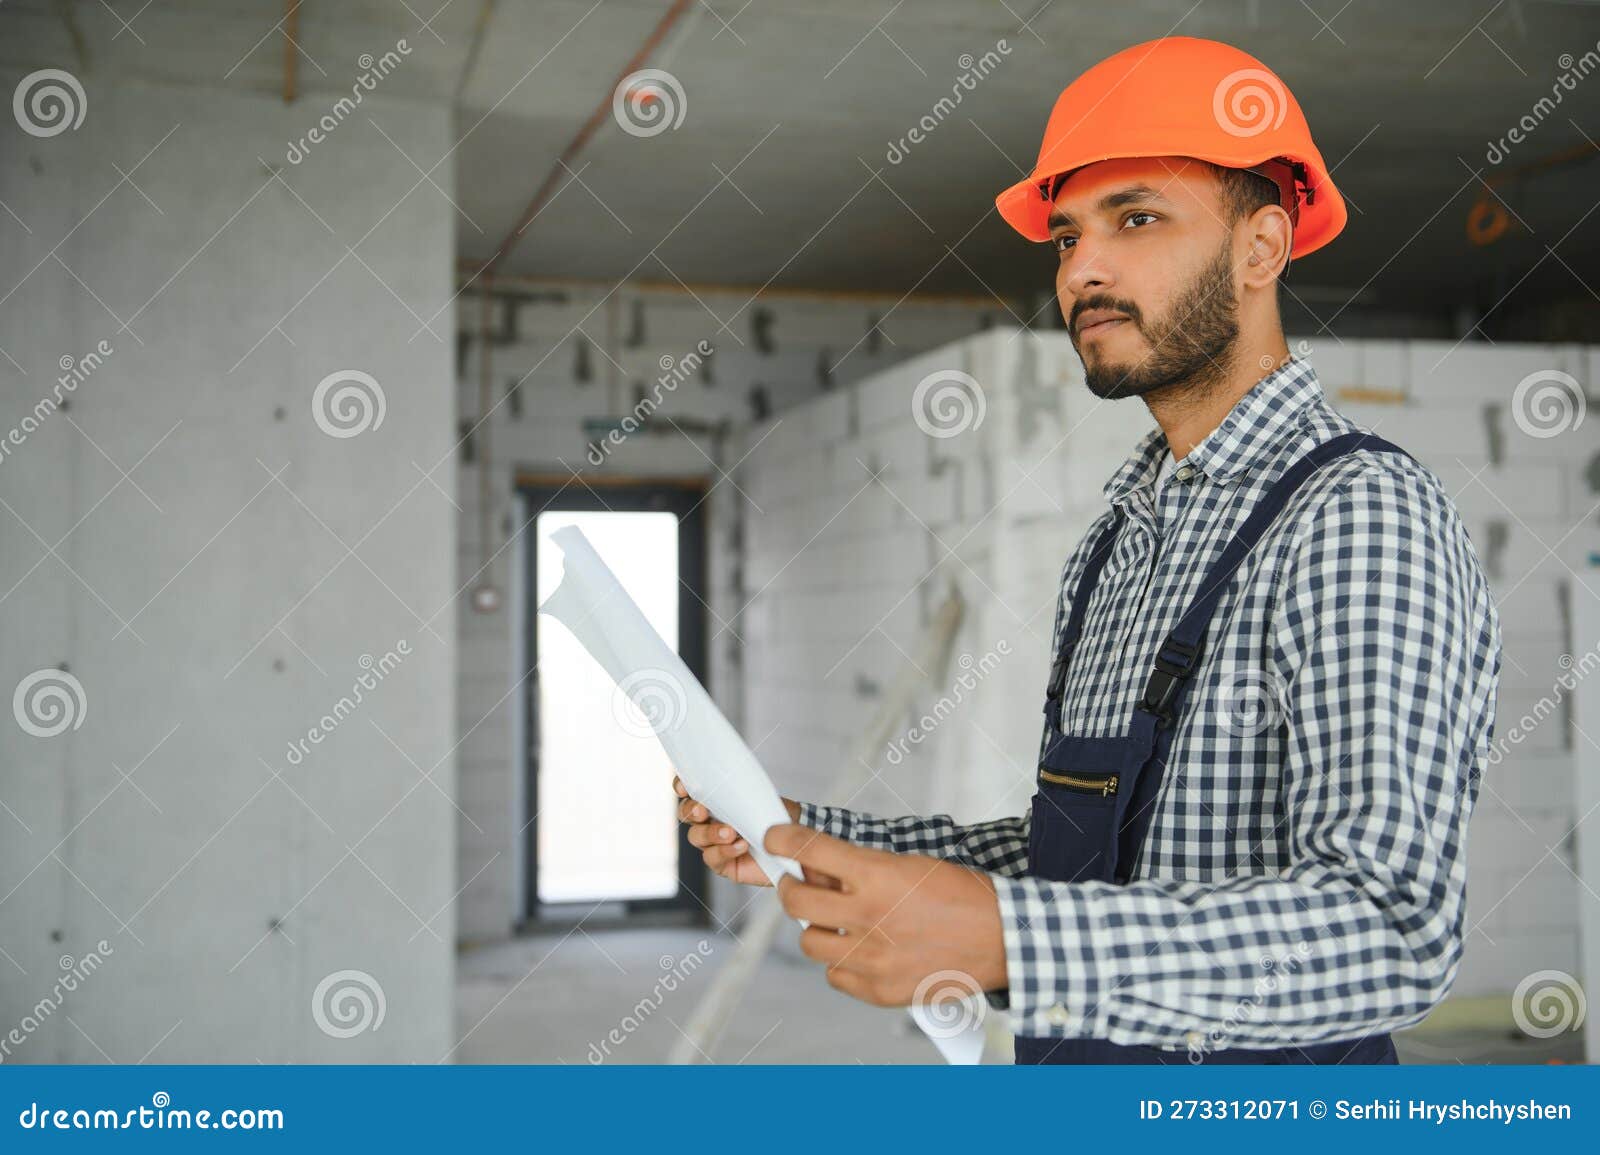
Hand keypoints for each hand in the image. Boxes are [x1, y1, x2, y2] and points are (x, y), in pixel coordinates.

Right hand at [673, 773, 800, 886]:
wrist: (794, 839)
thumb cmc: (775, 814)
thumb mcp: (758, 796)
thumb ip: (738, 790)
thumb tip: (725, 783)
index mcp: (715, 800)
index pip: (689, 790)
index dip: (682, 787)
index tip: (685, 787)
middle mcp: (709, 820)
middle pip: (686, 814)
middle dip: (692, 811)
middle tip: (703, 810)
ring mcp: (713, 843)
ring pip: (696, 837)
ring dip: (711, 833)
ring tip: (731, 832)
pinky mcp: (722, 864)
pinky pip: (712, 858)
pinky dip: (725, 851)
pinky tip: (741, 846)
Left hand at [764, 823, 1006, 1005]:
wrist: (1002, 939)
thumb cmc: (962, 896)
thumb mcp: (909, 864)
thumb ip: (861, 868)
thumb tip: (819, 869)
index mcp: (877, 876)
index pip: (809, 850)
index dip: (783, 840)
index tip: (775, 839)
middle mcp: (868, 917)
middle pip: (796, 901)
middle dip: (791, 888)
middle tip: (800, 884)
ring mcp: (871, 958)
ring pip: (810, 941)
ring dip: (818, 927)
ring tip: (839, 922)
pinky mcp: (878, 990)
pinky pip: (834, 975)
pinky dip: (841, 962)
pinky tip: (862, 950)